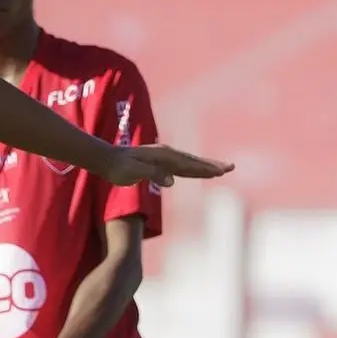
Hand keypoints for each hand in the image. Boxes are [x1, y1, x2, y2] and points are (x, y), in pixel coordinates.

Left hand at [103, 144, 232, 188]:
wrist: (106, 159)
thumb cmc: (119, 167)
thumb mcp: (133, 171)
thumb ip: (152, 174)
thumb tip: (171, 182)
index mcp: (163, 156)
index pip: (189, 164)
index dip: (206, 168)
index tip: (222, 171)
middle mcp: (165, 155)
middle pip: (193, 162)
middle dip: (212, 166)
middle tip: (230, 168)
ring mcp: (162, 158)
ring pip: (188, 164)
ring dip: (204, 167)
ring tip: (220, 170)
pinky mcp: (158, 164)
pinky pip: (180, 167)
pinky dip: (191, 169)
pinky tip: (197, 172)